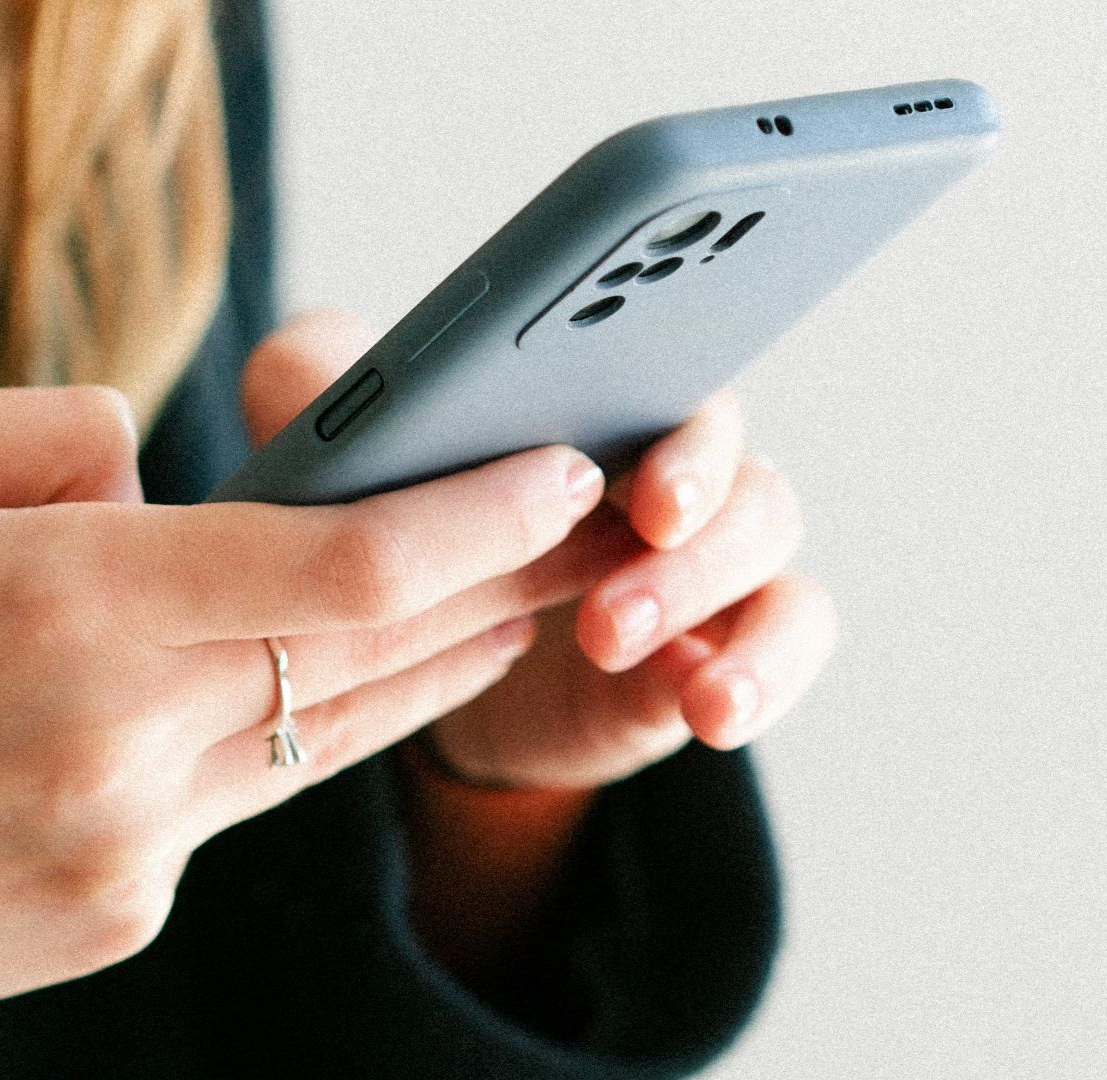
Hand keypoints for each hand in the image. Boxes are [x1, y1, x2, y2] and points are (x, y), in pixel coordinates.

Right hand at [0, 371, 605, 1013]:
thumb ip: (62, 434)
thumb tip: (180, 474)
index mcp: (70, 599)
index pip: (344, 562)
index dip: (477, 518)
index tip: (563, 472)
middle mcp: (121, 734)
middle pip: (374, 653)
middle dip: (505, 588)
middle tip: (601, 537)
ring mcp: (131, 843)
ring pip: (330, 737)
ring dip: (433, 668)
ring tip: (510, 611)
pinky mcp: (125, 911)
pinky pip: (235, 803)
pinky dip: (276, 736)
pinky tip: (313, 690)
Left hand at [240, 313, 838, 792]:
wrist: (414, 668)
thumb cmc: (389, 526)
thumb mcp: (333, 457)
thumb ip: (317, 388)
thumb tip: (321, 366)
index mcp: (594, 398)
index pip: (673, 369)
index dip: (659, 412)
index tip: (627, 467)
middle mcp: (670, 466)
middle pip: (736, 456)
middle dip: (698, 494)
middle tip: (645, 526)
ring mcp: (706, 561)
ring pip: (768, 546)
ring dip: (703, 586)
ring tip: (614, 636)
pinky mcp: (713, 646)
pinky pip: (788, 640)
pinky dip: (765, 668)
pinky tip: (709, 705)